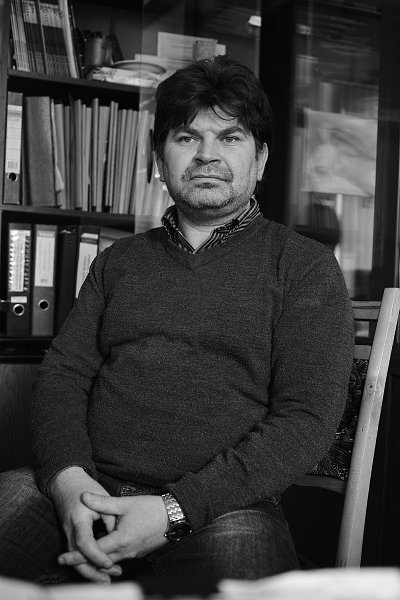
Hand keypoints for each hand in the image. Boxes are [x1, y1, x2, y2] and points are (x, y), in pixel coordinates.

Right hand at [49, 466, 121, 582]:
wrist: (66, 482)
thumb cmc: (85, 487)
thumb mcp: (102, 498)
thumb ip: (110, 518)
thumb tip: (118, 536)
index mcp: (78, 519)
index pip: (85, 542)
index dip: (96, 555)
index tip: (108, 562)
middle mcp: (70, 529)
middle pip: (77, 556)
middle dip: (91, 571)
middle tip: (108, 579)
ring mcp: (68, 533)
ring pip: (76, 557)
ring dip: (89, 570)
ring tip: (106, 579)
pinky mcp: (70, 535)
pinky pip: (76, 552)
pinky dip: (86, 562)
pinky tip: (98, 568)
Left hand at [58, 493, 168, 567]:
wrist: (176, 516)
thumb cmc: (152, 509)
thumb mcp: (125, 503)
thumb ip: (103, 502)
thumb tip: (84, 496)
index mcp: (121, 540)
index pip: (94, 551)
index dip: (76, 555)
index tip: (62, 558)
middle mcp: (126, 552)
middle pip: (99, 562)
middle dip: (83, 562)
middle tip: (66, 560)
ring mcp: (133, 554)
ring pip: (110, 562)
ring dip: (96, 561)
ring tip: (81, 557)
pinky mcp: (139, 553)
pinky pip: (119, 559)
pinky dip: (108, 558)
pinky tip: (103, 551)